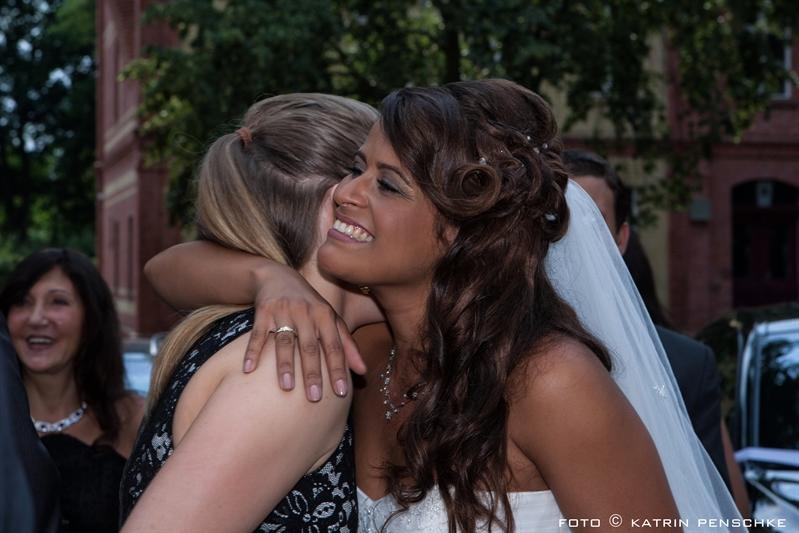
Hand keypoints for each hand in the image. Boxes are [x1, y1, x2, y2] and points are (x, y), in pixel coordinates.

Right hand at [242, 264, 365, 401]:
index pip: (334, 346)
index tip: (341, 393)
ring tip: (287, 387)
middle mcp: (306, 312)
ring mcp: (283, 311)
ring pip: (285, 341)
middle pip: (310, 346)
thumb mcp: (331, 319)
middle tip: (314, 398)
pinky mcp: (263, 311)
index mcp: (325, 315)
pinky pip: (257, 335)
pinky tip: (249, 370)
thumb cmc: (310, 305)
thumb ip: (347, 345)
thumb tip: (363, 371)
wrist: (278, 276)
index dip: (338, 369)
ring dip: (285, 365)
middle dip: (313, 373)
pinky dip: (252, 352)